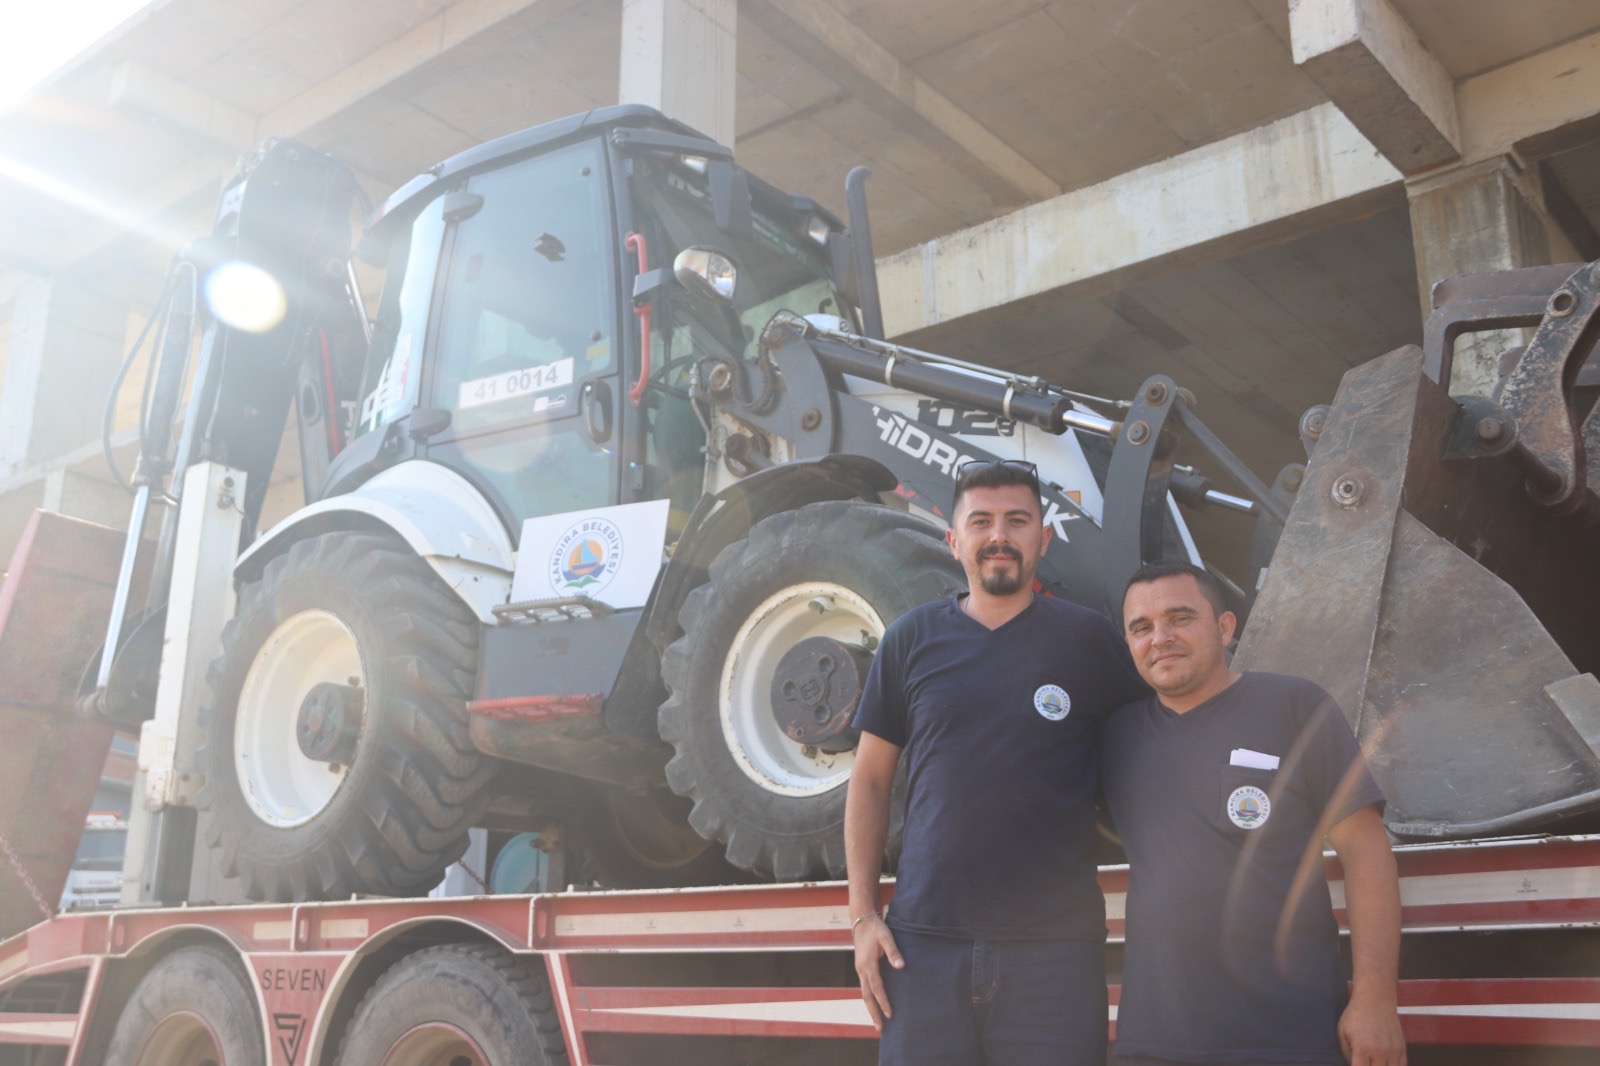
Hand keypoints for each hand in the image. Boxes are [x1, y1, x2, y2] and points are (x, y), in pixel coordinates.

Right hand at [852, 914, 902, 1030]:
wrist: (862, 921)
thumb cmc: (876, 928)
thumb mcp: (886, 936)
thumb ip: (893, 951)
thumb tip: (901, 967)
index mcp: (867, 964)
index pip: (877, 987)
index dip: (883, 1002)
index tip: (891, 1014)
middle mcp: (861, 970)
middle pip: (867, 996)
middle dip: (874, 1013)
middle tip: (880, 1029)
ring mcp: (860, 970)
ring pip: (865, 994)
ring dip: (871, 1009)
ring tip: (878, 1023)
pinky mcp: (862, 969)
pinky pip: (865, 988)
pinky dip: (870, 1000)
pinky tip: (875, 1006)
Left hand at [1338, 989, 1405, 1064]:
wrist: (1375, 999)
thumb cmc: (1356, 1015)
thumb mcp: (1342, 1032)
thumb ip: (1346, 1053)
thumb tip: (1351, 1065)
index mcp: (1362, 1049)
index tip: (1355, 1064)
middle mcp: (1379, 1052)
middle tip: (1364, 1061)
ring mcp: (1393, 1051)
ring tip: (1374, 1061)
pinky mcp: (1402, 1048)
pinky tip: (1385, 1062)